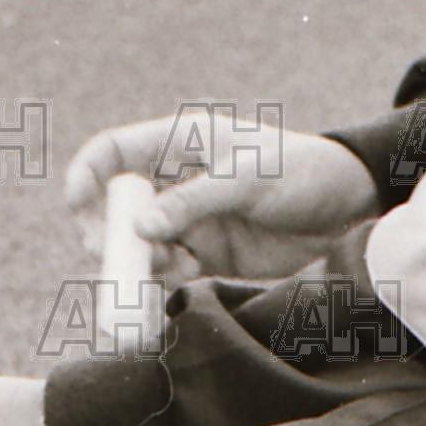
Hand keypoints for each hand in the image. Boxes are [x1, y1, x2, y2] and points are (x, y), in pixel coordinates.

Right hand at [63, 113, 380, 282]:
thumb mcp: (249, 178)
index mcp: (181, 142)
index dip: (86, 175)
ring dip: (137, 262)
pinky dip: (160, 280)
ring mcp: (189, 218)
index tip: (76, 208)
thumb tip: (139, 228)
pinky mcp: (206, 253)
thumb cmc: (302, 172)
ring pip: (138, 243)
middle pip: (117, 205)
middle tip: (112, 257)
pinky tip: (176, 283)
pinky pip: (165, 269)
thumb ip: (193, 201)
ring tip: (163, 270)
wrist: (348, 210)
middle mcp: (176, 180)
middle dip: (109, 231)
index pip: (115, 151)